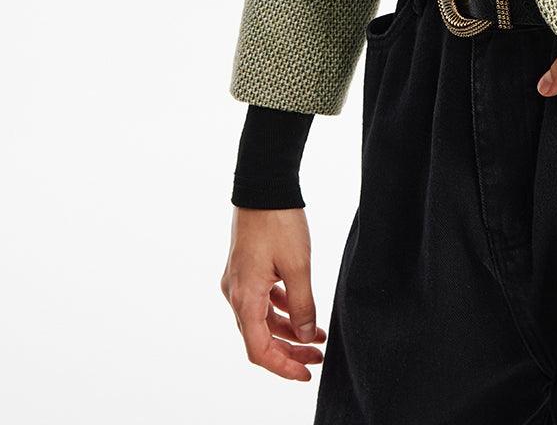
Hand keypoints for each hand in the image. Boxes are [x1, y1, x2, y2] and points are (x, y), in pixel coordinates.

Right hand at [221, 206, 326, 381]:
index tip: (306, 373)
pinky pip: (261, 301)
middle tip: (318, 356)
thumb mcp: (298, 265)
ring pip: (261, 319)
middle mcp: (235, 294)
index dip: (283, 366)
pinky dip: (280, 310)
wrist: (263, 185)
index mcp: (245, 298)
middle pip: (260, 338)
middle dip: (290, 350)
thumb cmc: (278, 222)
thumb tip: (306, 336)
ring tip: (317, 335)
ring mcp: (238, 281)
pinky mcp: (245, 269)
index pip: (259, 350)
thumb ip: (303, 304)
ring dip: (287, 330)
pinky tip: (301, 309)